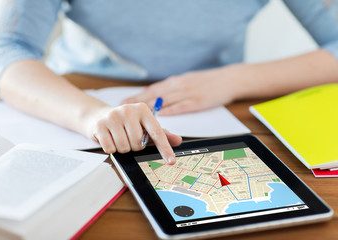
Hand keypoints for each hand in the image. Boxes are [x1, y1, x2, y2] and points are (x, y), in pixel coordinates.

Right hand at [87, 103, 181, 163]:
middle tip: (129, 138)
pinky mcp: (100, 125)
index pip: (157, 132)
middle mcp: (129, 110)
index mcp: (143, 110)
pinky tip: (110, 138)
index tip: (171, 161)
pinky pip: (110, 148)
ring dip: (123, 148)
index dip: (165, 148)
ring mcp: (113, 116)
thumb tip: (178, 140)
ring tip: (119, 138)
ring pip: (124, 147)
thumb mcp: (144, 125)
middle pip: (138, 143)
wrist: (99, 115)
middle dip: (134, 146)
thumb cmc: (126, 122)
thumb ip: (161, 133)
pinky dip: (111, 148)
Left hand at [122, 64, 245, 114]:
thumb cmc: (208, 81)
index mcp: (176, 81)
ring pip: (165, 100)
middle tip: (123, 108)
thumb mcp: (188, 80)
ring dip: (149, 107)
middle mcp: (179, 86)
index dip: (138, 95)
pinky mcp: (198, 102)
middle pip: (155, 95)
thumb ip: (174, 88)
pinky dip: (170, 110)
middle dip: (138, 101)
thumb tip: (159, 96)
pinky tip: (161, 115)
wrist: (229, 79)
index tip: (125, 101)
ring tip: (136, 113)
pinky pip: (181, 106)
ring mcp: (188, 93)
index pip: (153, 89)